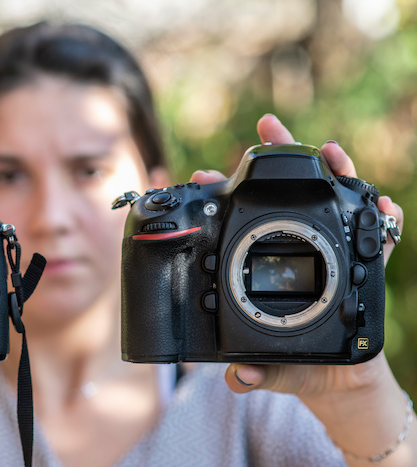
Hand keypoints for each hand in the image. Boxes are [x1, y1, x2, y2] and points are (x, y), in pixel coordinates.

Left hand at [190, 114, 411, 464]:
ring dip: (336, 173)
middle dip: (282, 156)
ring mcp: (333, 255)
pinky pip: (377, 238)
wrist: (334, 383)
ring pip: (335, 204)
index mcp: (266, 265)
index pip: (241, 223)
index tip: (202, 175)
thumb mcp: (269, 367)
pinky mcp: (364, 268)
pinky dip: (383, 220)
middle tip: (268, 126)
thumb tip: (239, 379)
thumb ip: (253, 373)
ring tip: (332, 152)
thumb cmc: (295, 367)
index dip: (225, 198)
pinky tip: (382, 207)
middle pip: (289, 198)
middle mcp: (299, 252)